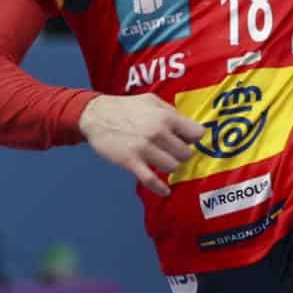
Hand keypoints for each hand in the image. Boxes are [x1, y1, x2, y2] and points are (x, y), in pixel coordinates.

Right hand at [78, 94, 205, 196]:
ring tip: (162, 161)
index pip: (196, 133)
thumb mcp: (152, 101)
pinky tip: (165, 191)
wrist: (96, 115)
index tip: (185, 140)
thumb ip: (172, 113)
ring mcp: (144, 148)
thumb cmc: (127, 108)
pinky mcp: (131, 161)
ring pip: (173, 167)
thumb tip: (188, 128)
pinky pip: (152, 180)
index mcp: (166, 116)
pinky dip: (161, 189)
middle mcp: (158, 132)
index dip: (192, 138)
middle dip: (180, 154)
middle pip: (186, 154)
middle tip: (170, 151)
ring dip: (169, 166)